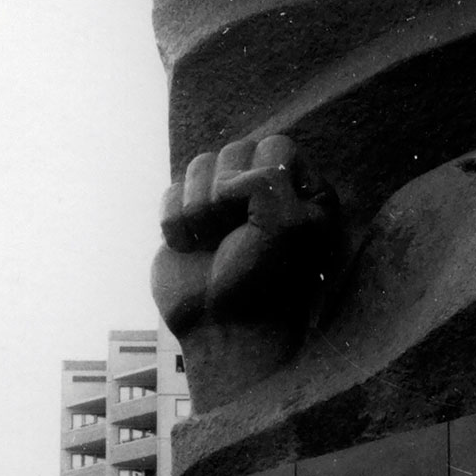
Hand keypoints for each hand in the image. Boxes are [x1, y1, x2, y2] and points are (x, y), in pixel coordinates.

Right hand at [151, 134, 342, 400]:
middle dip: (228, 197)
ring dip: (200, 210)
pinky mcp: (188, 216)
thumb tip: (227, 179)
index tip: (264, 223)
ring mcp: (224, 202)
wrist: (222, 328)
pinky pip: (172, 190)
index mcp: (303, 191)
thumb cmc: (263, 283)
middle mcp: (267, 191)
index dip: (262, 180)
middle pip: (235, 149)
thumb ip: (268, 180)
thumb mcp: (285, 226)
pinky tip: (190, 249)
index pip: (276, 146)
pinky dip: (176, 222)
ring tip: (212, 245)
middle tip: (235, 238)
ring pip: (200, 164)